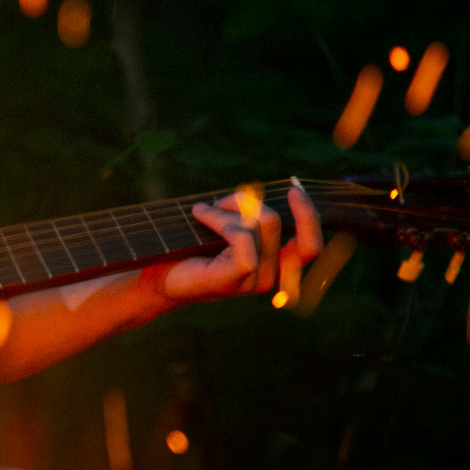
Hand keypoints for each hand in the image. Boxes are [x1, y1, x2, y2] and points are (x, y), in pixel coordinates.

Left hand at [161, 182, 321, 301]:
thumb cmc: (191, 249)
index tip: (294, 188)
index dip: (309, 216)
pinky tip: (200, 216)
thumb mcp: (226, 225)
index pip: (311, 247)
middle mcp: (271, 278)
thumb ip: (247, 213)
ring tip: (201, 212)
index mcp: (275, 267)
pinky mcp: (235, 279)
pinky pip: (242, 237)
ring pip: (256, 225)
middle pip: (275, 222)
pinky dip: (220, 220)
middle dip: (244, 202)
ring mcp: (254, 282)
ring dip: (224, 210)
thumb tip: (253, 195)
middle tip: (218, 203)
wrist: (158, 276)